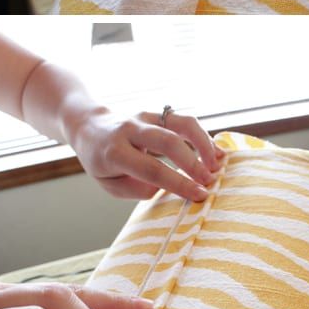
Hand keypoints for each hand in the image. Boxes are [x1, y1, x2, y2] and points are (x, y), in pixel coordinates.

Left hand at [68, 108, 225, 201]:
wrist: (89, 125)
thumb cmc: (101, 161)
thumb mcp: (108, 183)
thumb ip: (135, 189)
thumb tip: (164, 187)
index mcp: (115, 152)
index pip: (152, 169)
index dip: (179, 183)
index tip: (199, 195)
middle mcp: (130, 130)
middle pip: (169, 142)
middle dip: (194, 163)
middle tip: (210, 181)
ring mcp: (145, 117)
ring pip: (181, 123)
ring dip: (204, 143)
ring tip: (218, 164)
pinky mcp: (157, 113)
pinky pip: (184, 121)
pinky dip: (203, 135)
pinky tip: (216, 151)